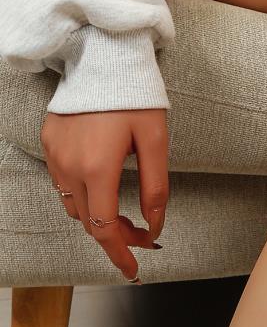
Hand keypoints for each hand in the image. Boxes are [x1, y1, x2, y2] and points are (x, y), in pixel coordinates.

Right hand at [40, 109, 168, 281]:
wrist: (103, 56)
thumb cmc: (135, 96)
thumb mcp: (156, 143)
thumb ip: (157, 190)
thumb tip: (156, 228)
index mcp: (98, 168)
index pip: (104, 230)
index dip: (120, 254)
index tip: (133, 270)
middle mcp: (69, 166)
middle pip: (89, 222)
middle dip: (116, 236)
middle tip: (142, 234)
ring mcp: (55, 155)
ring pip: (74, 206)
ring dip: (98, 217)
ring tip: (124, 214)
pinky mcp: (49, 142)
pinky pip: (62, 183)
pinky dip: (83, 196)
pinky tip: (103, 188)